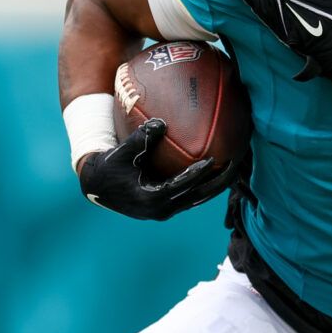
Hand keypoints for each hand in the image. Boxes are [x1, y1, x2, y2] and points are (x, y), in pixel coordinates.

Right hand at [77, 119, 233, 220]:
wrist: (97, 187)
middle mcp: (163, 210)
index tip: (212, 161)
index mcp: (151, 200)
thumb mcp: (122, 152)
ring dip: (217, 186)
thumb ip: (141, 138)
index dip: (197, 174)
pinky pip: (194, 197)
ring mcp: (167, 211)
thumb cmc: (109, 168)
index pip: (180, 187)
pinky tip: (219, 172)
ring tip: (234, 168)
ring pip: (199, 199)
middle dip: (218, 182)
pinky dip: (207, 186)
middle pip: (198, 197)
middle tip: (234, 164)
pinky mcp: (169, 207)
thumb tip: (161, 122)